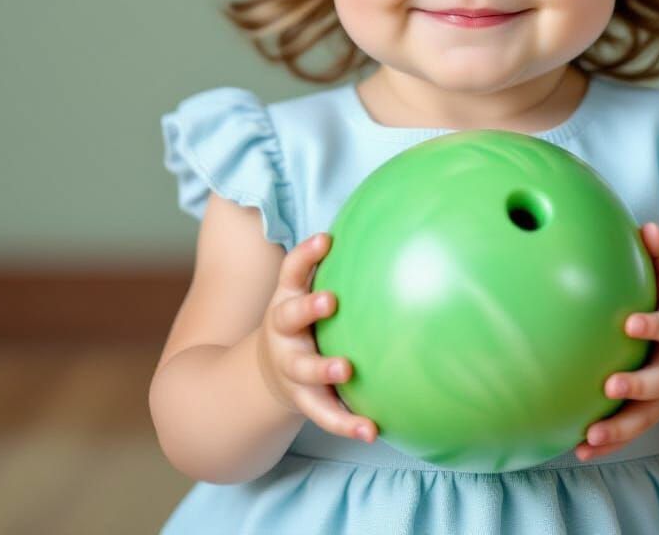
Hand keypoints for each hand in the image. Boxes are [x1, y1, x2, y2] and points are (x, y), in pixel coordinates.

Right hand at [256, 232, 378, 443]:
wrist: (269, 374)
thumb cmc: (303, 322)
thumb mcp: (305, 292)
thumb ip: (335, 267)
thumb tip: (389, 227)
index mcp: (287, 301)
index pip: (292, 271)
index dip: (306, 254)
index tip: (326, 239)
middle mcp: (283, 333)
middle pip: (289, 317)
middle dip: (308, 308)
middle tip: (330, 301)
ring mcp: (291, 368)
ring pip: (303, 369)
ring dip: (324, 368)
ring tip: (346, 369)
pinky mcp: (304, 400)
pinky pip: (326, 413)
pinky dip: (348, 423)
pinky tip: (372, 430)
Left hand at [574, 222, 658, 461]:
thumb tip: (646, 226)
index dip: (655, 326)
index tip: (631, 323)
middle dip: (638, 386)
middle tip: (610, 385)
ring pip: (644, 417)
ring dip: (619, 428)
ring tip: (591, 433)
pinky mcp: (650, 416)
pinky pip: (628, 433)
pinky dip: (606, 444)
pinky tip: (580, 450)